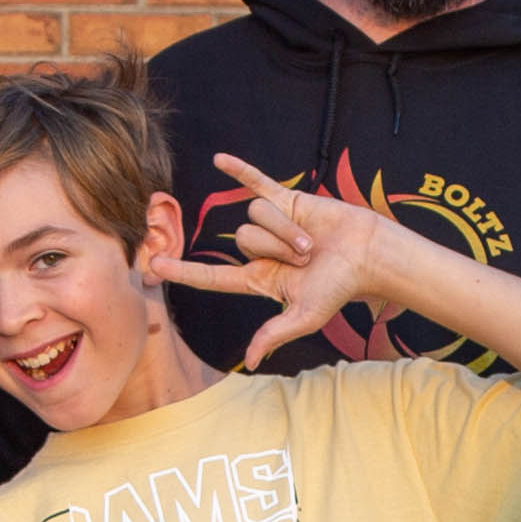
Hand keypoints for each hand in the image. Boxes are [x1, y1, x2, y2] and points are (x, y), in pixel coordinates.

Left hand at [159, 151, 405, 364]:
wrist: (367, 254)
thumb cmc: (339, 288)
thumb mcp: (305, 316)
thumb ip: (274, 334)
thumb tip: (248, 362)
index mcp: (258, 279)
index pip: (212, 275)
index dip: (184, 271)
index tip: (153, 268)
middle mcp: (259, 250)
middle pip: (242, 238)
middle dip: (275, 245)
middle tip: (306, 256)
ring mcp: (269, 223)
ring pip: (254, 214)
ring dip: (284, 226)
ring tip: (311, 238)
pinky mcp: (285, 199)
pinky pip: (255, 183)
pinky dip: (239, 170)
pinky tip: (218, 159)